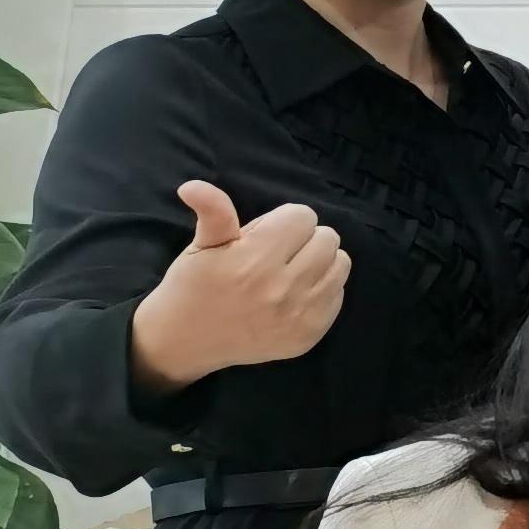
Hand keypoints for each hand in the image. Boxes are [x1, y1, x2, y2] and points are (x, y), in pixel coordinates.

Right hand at [128, 180, 347, 389]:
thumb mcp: (201, 245)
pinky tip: (295, 294)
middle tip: (278, 253)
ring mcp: (299, 314)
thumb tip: (193, 186)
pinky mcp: (311, 333)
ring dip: (320, 261)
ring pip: (341, 263)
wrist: (187, 342)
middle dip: (304, 239)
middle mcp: (281, 287)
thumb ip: (213, 212)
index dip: (284, 221)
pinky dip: (323, 289)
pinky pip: (339, 293)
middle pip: (327, 237)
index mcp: (254, 260)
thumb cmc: (193, 286)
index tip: (266, 236)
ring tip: (291, 270)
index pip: (303, 216)